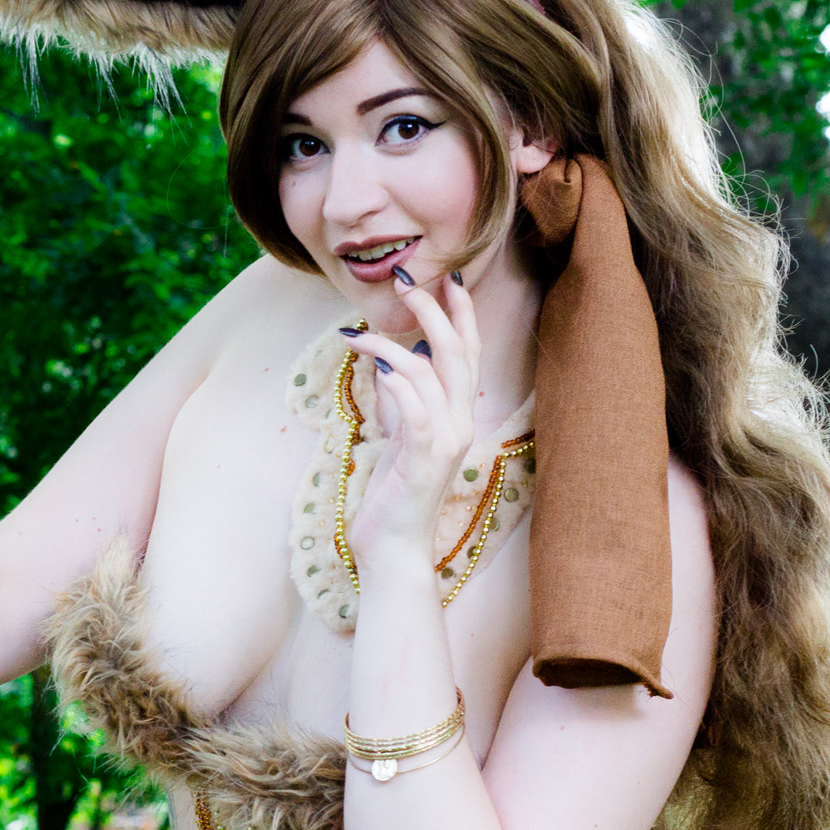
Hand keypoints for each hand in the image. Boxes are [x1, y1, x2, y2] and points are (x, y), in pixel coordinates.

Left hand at [338, 271, 480, 567]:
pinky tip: (377, 370)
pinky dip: (399, 386)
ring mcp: (446, 445)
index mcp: (457, 418)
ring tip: (360, 333)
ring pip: (433, 376)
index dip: (462, 315)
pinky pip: (417, 414)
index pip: (469, 355)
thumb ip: (401, 404)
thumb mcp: (398, 440)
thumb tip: (392, 367)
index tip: (446, 279)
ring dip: (395, 346)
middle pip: (459, 354)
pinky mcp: (423, 463)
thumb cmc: (392, 496)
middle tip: (407, 283)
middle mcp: (460, 426)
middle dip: (434, 313)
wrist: (393, 551)